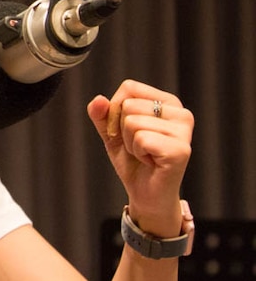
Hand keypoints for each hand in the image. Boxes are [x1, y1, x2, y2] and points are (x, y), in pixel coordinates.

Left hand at [87, 79, 193, 235]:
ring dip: (130, 143)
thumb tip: (98, 100)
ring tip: (145, 155)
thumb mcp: (111, 132)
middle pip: (129, 104)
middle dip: (122, 129)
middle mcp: (181, 113)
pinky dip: (137, 153)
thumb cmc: (133, 161)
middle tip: (138, 147)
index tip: (126, 132)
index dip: (115, 110)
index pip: (129, 88)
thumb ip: (101, 114)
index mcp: (168, 102)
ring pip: (132, 122)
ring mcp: (184, 131)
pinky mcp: (181, 150)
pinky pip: (141, 139)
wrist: (146, 194)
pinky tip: (150, 162)